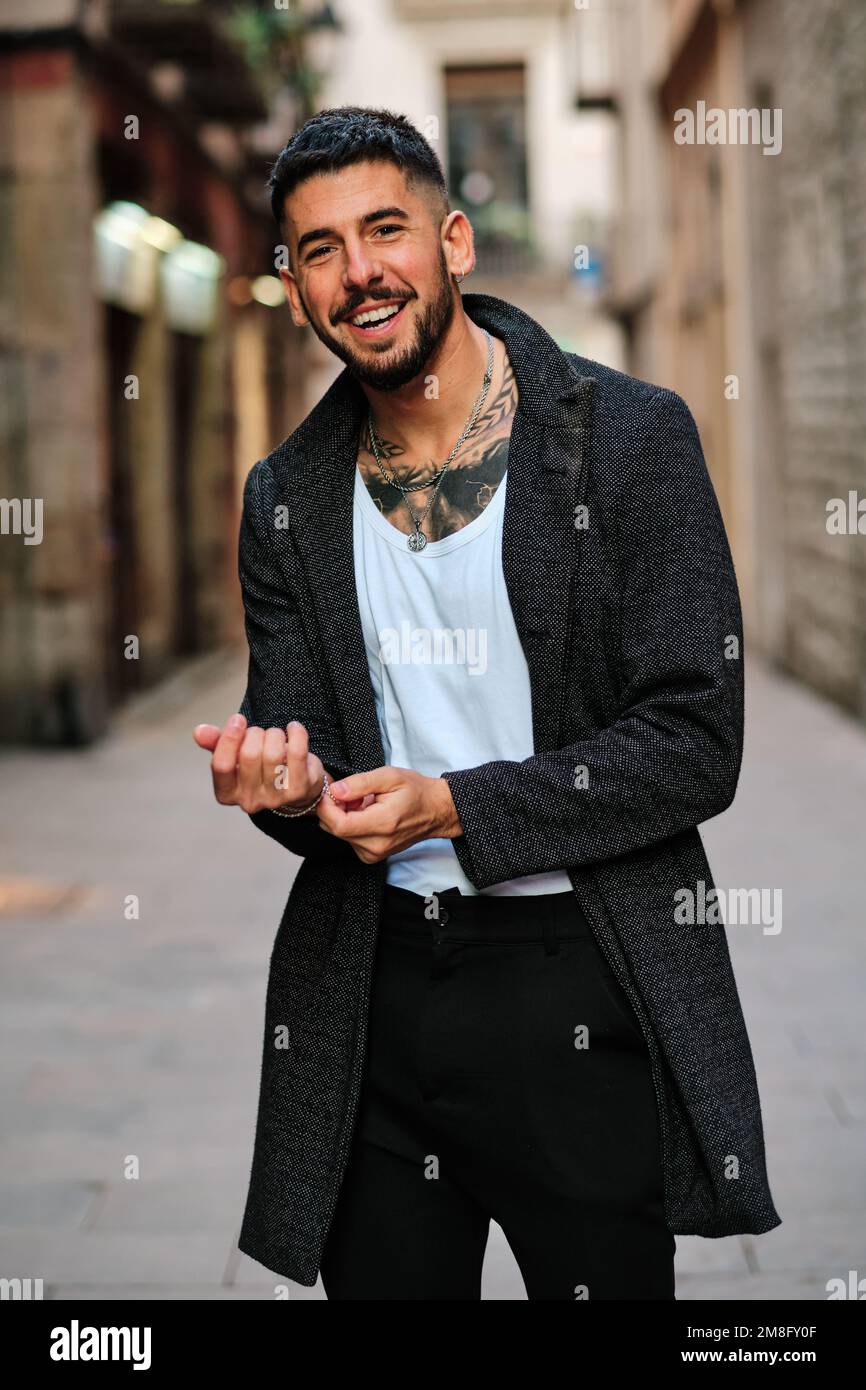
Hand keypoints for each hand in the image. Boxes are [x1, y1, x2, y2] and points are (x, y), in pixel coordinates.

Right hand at [193, 715, 329, 813]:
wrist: (295, 788)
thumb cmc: (259, 767)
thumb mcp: (234, 756)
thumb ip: (216, 743)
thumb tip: (198, 731)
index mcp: (227, 793)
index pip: (221, 765)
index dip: (229, 738)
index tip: (238, 719)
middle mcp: (249, 801)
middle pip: (249, 755)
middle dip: (255, 734)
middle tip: (260, 733)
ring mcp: (276, 798)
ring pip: (273, 753)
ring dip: (275, 734)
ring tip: (276, 736)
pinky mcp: (299, 790)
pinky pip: (297, 752)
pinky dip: (296, 733)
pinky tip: (294, 729)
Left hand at [316, 765, 461, 863]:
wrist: (435, 811)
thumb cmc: (416, 791)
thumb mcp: (389, 776)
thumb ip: (359, 783)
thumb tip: (335, 791)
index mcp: (382, 824)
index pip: (339, 825)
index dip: (327, 807)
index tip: (330, 791)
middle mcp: (377, 844)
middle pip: (336, 830)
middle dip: (334, 809)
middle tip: (350, 793)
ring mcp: (374, 853)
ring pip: (340, 835)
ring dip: (343, 816)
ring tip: (362, 802)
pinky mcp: (372, 856)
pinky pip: (349, 839)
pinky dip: (351, 825)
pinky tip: (365, 814)